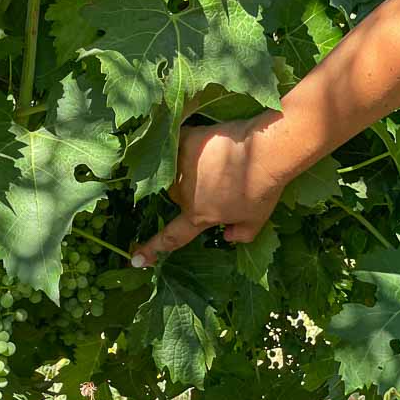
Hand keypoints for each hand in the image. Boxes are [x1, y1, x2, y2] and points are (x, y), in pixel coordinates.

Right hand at [129, 119, 285, 266]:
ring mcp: (181, 168)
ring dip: (191, 167)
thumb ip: (241, 234)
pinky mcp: (184, 143)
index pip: (172, 237)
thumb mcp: (257, 220)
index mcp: (198, 216)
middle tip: (220, 179)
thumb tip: (229, 236)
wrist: (264, 152)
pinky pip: (178, 145)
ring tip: (218, 157)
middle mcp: (183, 194)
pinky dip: (189, 144)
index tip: (135, 259)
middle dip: (193, 191)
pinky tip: (203, 139)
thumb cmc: (262, 188)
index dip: (152, 250)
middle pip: (178, 196)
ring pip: (176, 171)